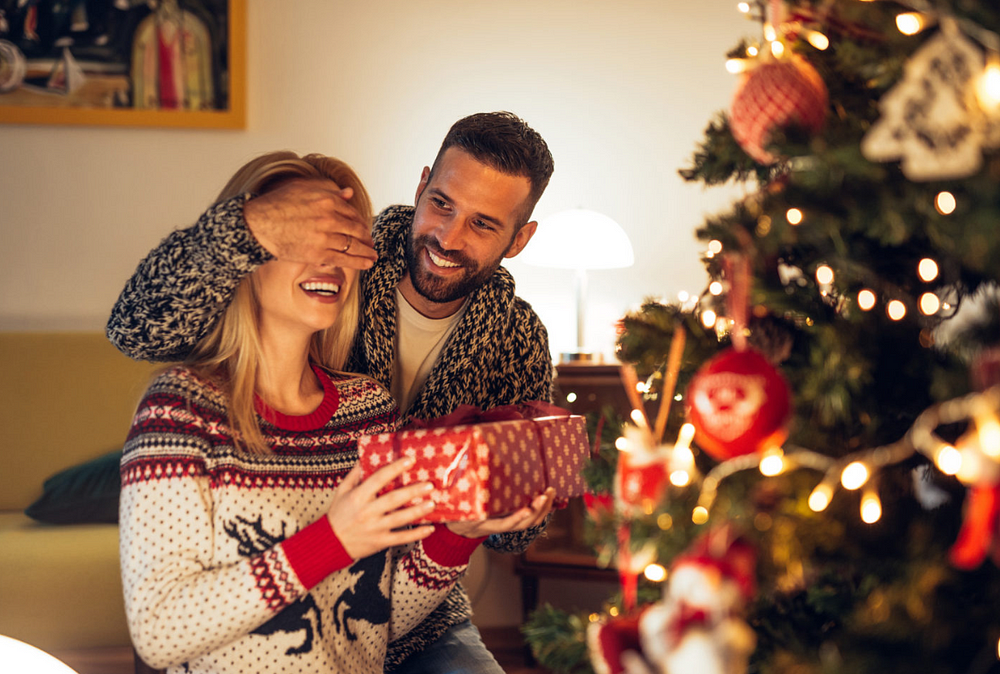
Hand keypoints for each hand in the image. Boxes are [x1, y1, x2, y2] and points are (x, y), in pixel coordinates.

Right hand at [243, 178, 377, 268]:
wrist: (258, 224)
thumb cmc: (277, 204)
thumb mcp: (303, 188)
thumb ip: (328, 189)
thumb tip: (348, 193)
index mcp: (327, 200)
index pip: (352, 212)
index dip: (360, 221)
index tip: (364, 228)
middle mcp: (329, 218)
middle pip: (356, 229)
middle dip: (366, 238)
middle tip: (371, 243)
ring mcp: (325, 237)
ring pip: (353, 245)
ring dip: (367, 252)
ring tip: (373, 256)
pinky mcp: (318, 254)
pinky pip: (343, 259)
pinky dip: (358, 262)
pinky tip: (367, 264)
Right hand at [328, 458, 435, 558]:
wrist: (329, 543)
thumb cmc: (338, 514)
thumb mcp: (342, 491)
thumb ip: (354, 474)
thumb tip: (366, 456)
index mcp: (358, 496)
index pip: (379, 478)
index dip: (395, 468)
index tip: (411, 460)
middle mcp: (367, 512)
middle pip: (393, 499)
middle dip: (412, 491)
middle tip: (429, 484)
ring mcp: (375, 528)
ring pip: (400, 519)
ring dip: (418, 512)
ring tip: (432, 504)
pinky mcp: (380, 542)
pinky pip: (401, 538)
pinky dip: (416, 534)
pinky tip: (430, 528)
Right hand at [446, 488, 555, 538]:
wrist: (460, 530)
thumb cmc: (458, 513)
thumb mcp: (457, 505)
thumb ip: (461, 492)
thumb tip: (463, 468)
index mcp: (487, 524)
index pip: (506, 524)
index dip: (517, 518)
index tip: (527, 509)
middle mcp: (501, 526)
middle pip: (525, 524)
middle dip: (538, 510)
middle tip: (545, 494)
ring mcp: (509, 525)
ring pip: (531, 522)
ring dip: (544, 508)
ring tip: (550, 492)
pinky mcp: (514, 520)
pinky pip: (531, 518)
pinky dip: (541, 509)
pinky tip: (547, 496)